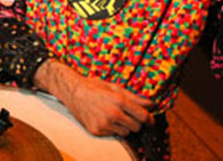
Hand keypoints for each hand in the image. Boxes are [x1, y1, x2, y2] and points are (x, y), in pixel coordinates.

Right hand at [35, 60, 153, 136]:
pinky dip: (111, 129)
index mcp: (119, 100)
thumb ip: (133, 97)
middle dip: (135, 122)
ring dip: (123, 126)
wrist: (72, 91)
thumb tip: (150, 104)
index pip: (143, 116)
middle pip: (136, 127)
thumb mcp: (114, 87)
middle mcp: (113, 113)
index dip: (149, 119)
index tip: (150, 121)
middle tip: (128, 116)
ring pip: (126, 132)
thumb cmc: (94, 87)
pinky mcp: (96, 130)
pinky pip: (112, 134)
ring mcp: (104, 123)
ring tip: (113, 116)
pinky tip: (103, 118)